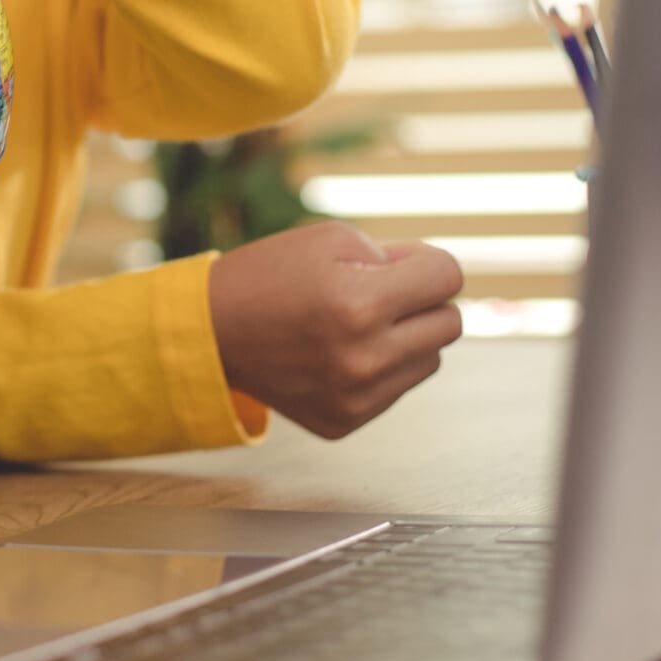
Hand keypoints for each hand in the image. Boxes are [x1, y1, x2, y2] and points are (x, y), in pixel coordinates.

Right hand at [204, 221, 465, 439]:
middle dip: (422, 301)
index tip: (397, 264)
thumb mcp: (331, 238)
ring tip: (354, 325)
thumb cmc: (270, 275)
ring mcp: (356, 397)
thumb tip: (441, 285)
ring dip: (405, 338)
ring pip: (430, 359)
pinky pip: (397, 388)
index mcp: (360, 304)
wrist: (210, 331)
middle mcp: (364, 358)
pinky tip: (338, 354)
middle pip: (450, 323)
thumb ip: (396, 255)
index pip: (449, 278)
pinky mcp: (346, 421)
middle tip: (379, 292)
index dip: (427, 263)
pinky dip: (379, 368)